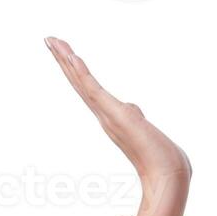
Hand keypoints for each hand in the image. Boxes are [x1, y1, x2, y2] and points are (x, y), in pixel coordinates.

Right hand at [44, 36, 191, 215]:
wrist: (168, 176)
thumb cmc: (161, 158)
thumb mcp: (145, 129)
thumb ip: (135, 116)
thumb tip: (132, 108)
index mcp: (110, 118)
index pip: (88, 89)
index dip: (75, 71)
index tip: (65, 53)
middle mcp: (104, 116)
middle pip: (79, 83)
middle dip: (63, 60)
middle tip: (48, 39)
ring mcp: (108, 115)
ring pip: (82, 83)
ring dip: (67, 60)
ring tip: (52, 40)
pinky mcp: (116, 115)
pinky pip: (94, 90)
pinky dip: (83, 73)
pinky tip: (72, 57)